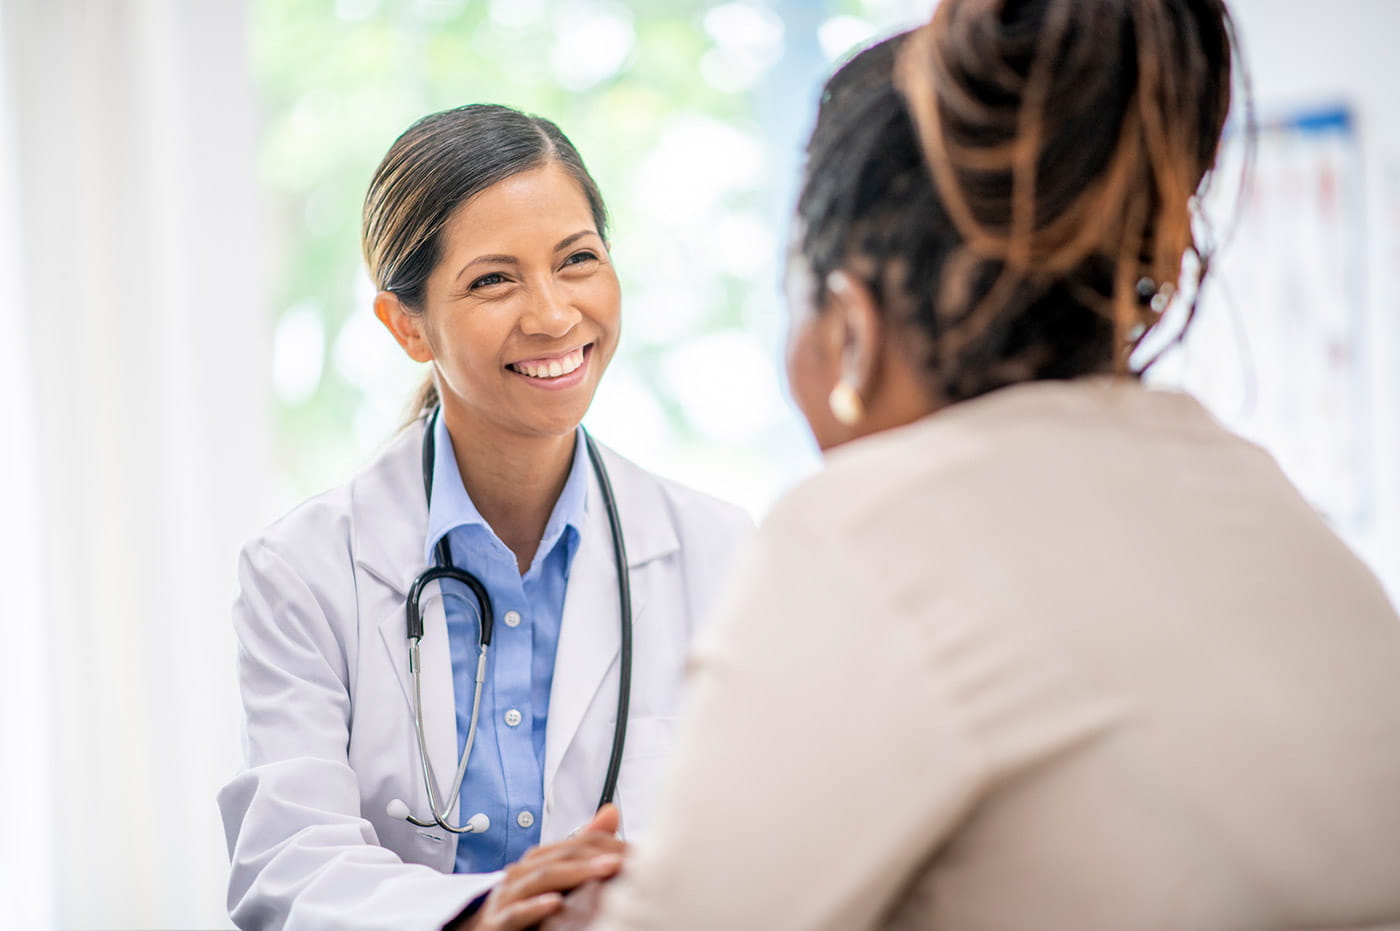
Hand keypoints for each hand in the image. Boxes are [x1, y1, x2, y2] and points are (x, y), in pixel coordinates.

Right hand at [453, 805, 623, 930]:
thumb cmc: (520, 905)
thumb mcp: (553, 876)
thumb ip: (581, 846)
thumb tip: (611, 812)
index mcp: (534, 863)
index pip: (571, 846)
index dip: (602, 845)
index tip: (632, 851)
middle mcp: (519, 875)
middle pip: (558, 858)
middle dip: (592, 857)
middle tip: (623, 859)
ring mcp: (506, 898)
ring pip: (540, 879)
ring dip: (573, 875)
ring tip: (602, 871)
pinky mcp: (497, 923)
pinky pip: (516, 913)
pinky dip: (535, 906)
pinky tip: (555, 903)